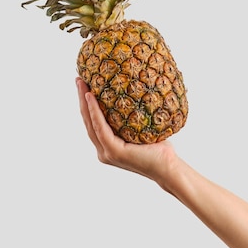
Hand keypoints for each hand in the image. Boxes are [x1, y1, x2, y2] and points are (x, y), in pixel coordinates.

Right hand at [76, 78, 180, 193]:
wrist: (169, 168)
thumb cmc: (159, 149)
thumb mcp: (140, 129)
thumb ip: (131, 117)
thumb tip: (133, 90)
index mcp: (108, 146)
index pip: (93, 122)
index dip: (86, 104)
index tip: (83, 85)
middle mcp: (104, 150)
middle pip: (88, 121)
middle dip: (81, 99)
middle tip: (78, 80)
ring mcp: (107, 152)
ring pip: (91, 123)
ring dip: (84, 102)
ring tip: (82, 84)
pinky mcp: (114, 151)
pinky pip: (101, 127)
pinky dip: (94, 111)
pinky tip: (91, 97)